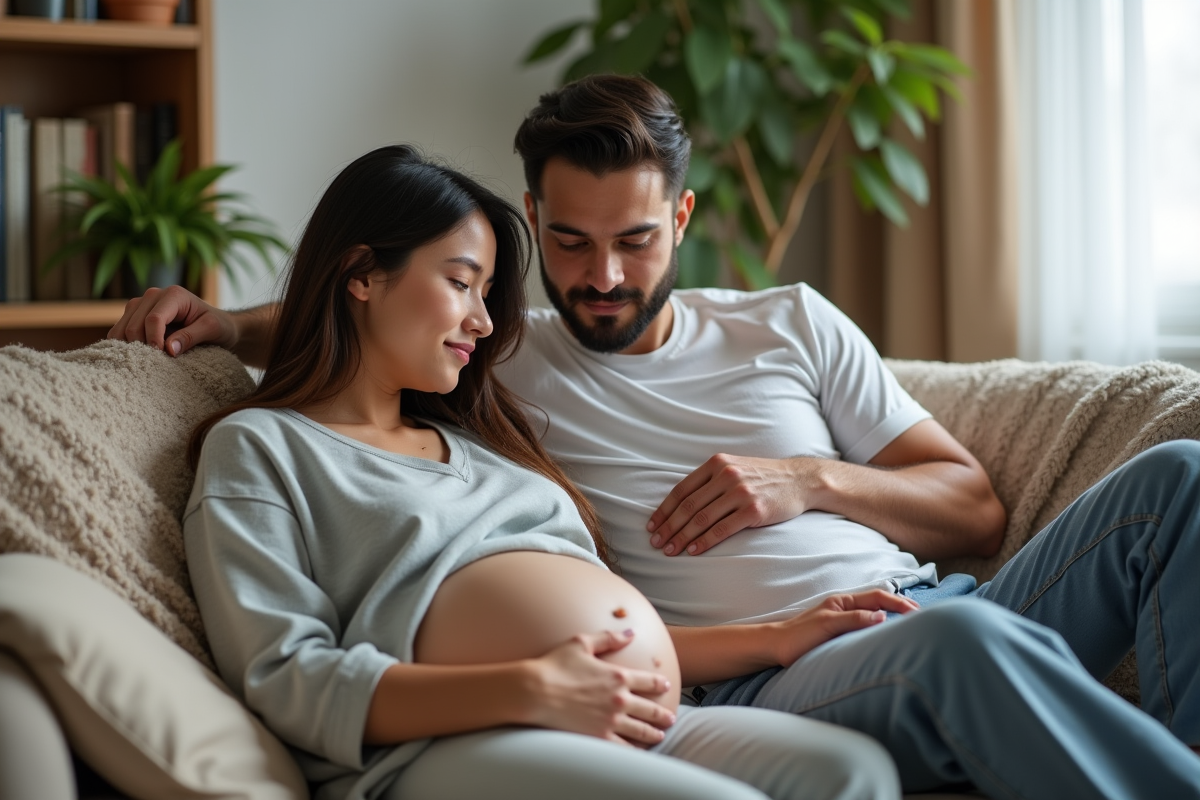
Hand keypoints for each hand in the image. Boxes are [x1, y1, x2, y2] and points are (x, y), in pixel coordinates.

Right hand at [108, 286, 237, 355]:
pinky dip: (124, 346)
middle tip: (155, 363)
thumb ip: (191, 336)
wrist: (218, 324)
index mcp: (174, 295)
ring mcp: (141, 304)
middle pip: (134, 324)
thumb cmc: (218, 325)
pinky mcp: (134, 315)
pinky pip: (119, 332)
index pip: (154, 318)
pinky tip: (138, 357)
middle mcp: (153, 295)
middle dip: (142, 346)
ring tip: (147, 361)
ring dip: (130, 347)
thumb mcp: (212, 330)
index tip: (161, 356)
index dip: (154, 339)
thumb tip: (169, 349)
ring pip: (122, 328)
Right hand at [523, 629, 674, 747]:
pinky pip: (623, 748)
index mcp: (617, 676)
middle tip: (669, 718)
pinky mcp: (599, 737)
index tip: (666, 686)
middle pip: (649, 709)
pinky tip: (638, 752)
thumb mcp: (581, 643)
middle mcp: (619, 699)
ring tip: (659, 736)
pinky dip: (634, 750)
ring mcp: (611, 720)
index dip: (659, 684)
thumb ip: (608, 638)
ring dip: (653, 733)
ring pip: (640, 730)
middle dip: (662, 714)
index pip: (647, 681)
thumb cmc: (554, 666)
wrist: (535, 692)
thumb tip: (630, 632)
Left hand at [648, 454, 813, 555]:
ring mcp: (740, 493)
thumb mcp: (735, 467)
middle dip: (668, 527)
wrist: (801, 480)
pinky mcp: (753, 510)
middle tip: (655, 543)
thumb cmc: (765, 477)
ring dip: (681, 537)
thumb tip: (683, 502)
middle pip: (688, 506)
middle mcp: (726, 475)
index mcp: (717, 464)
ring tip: (669, 550)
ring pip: (701, 518)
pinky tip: (693, 550)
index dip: (664, 510)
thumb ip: (711, 479)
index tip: (652, 526)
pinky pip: (722, 529)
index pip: (682, 490)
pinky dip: (704, 541)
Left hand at [770, 590, 919, 665]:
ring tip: (911, 622)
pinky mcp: (839, 633)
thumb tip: (883, 616)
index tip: (916, 611)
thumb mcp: (827, 625)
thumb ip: (854, 619)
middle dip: (900, 605)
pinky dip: (880, 626)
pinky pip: (865, 626)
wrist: (775, 647)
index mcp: (842, 601)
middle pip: (878, 602)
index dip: (897, 602)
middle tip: (921, 615)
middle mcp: (844, 608)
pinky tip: (887, 634)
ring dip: (892, 615)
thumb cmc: (797, 636)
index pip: (877, 597)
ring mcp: (842, 620)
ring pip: (873, 613)